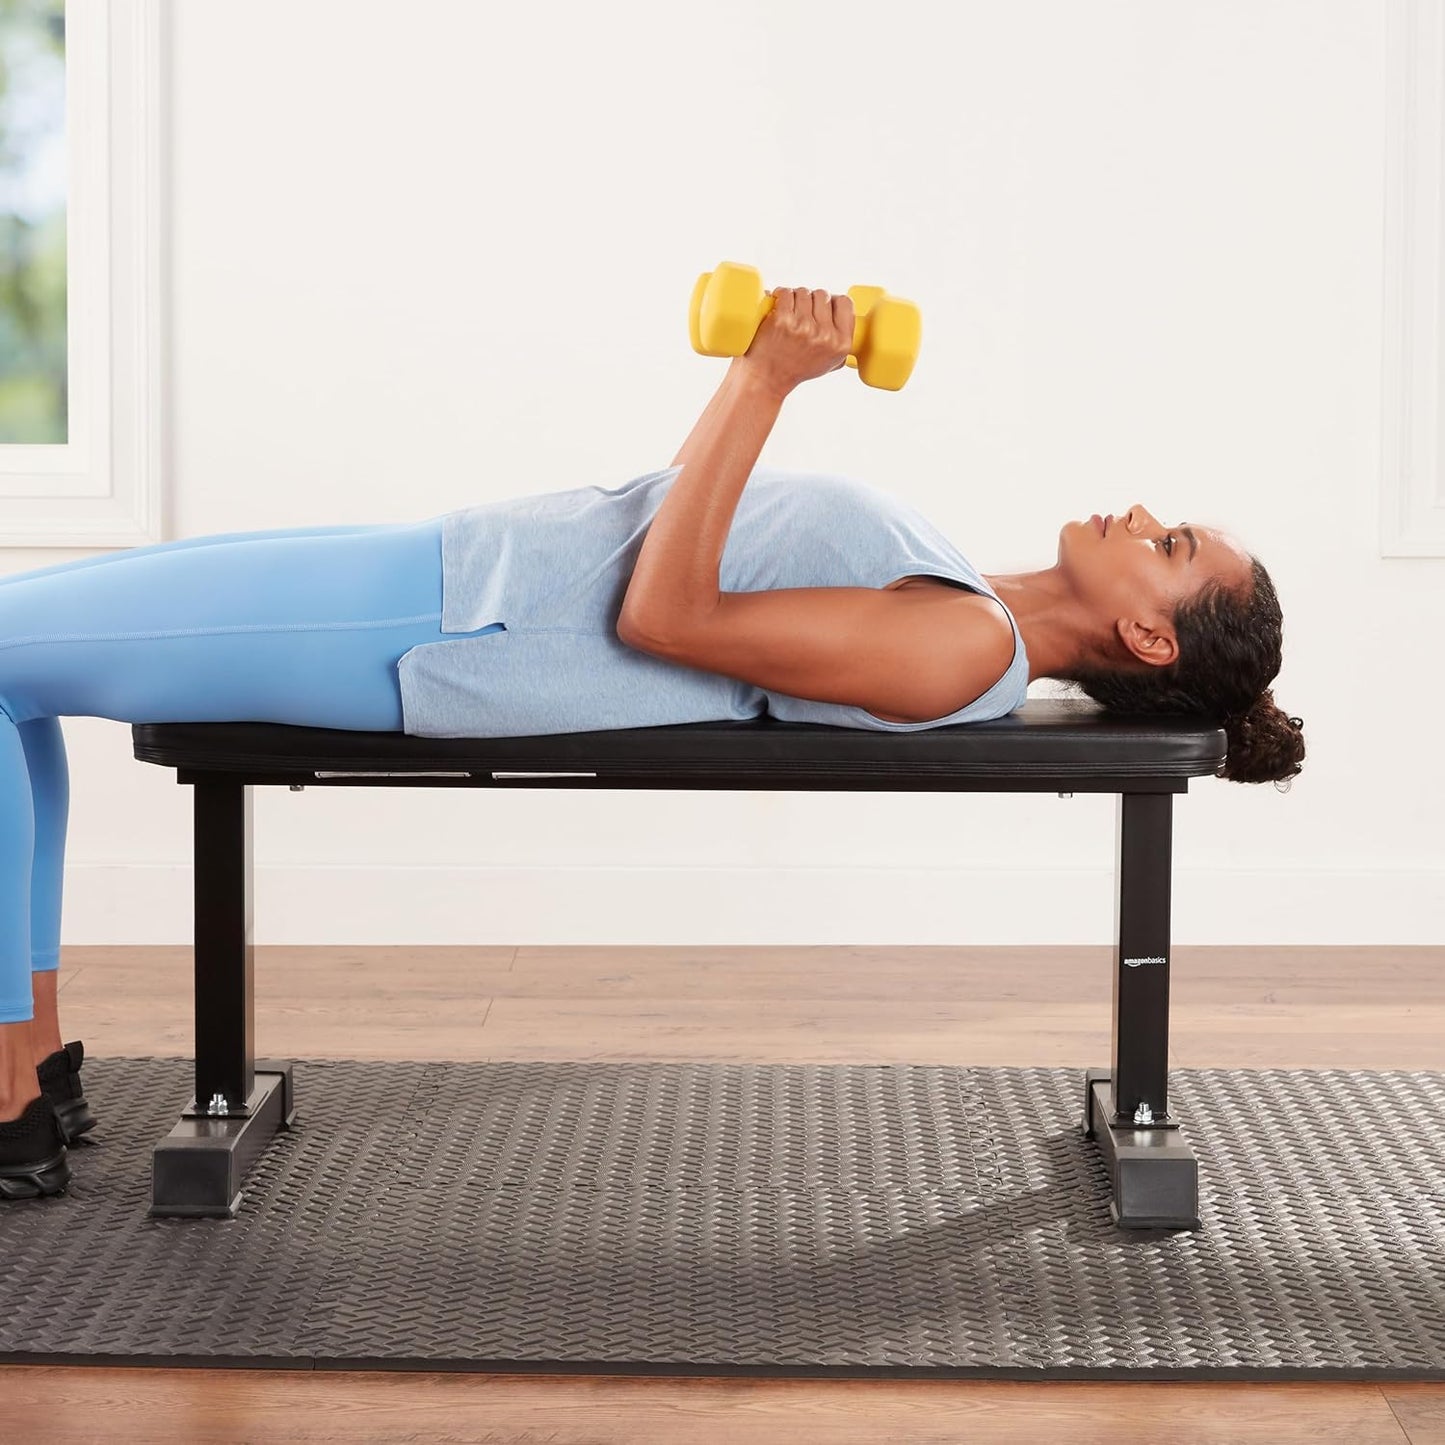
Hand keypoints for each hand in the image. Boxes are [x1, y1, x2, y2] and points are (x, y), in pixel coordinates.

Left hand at [738, 286, 854, 396]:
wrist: (766, 380)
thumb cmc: (795, 369)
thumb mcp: (829, 363)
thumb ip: (841, 342)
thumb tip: (846, 316)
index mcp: (841, 344)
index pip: (845, 303)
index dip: (833, 301)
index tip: (822, 306)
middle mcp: (825, 335)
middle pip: (823, 294)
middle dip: (810, 300)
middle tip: (800, 313)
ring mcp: (803, 326)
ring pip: (804, 292)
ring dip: (794, 297)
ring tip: (788, 312)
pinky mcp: (782, 320)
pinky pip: (786, 293)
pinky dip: (780, 295)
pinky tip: (777, 305)